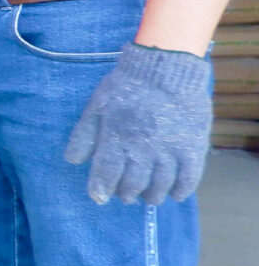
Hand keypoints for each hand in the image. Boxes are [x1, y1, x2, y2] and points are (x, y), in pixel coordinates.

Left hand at [62, 44, 212, 203]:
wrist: (165, 68)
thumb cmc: (126, 86)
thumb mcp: (97, 106)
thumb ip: (84, 135)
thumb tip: (72, 161)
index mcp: (116, 138)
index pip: (106, 174)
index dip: (101, 189)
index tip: (99, 197)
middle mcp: (142, 148)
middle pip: (133, 183)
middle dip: (126, 194)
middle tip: (125, 196)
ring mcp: (169, 149)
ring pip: (160, 184)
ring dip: (152, 195)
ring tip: (148, 197)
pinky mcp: (192, 146)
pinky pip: (189, 176)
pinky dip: (182, 190)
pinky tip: (176, 194)